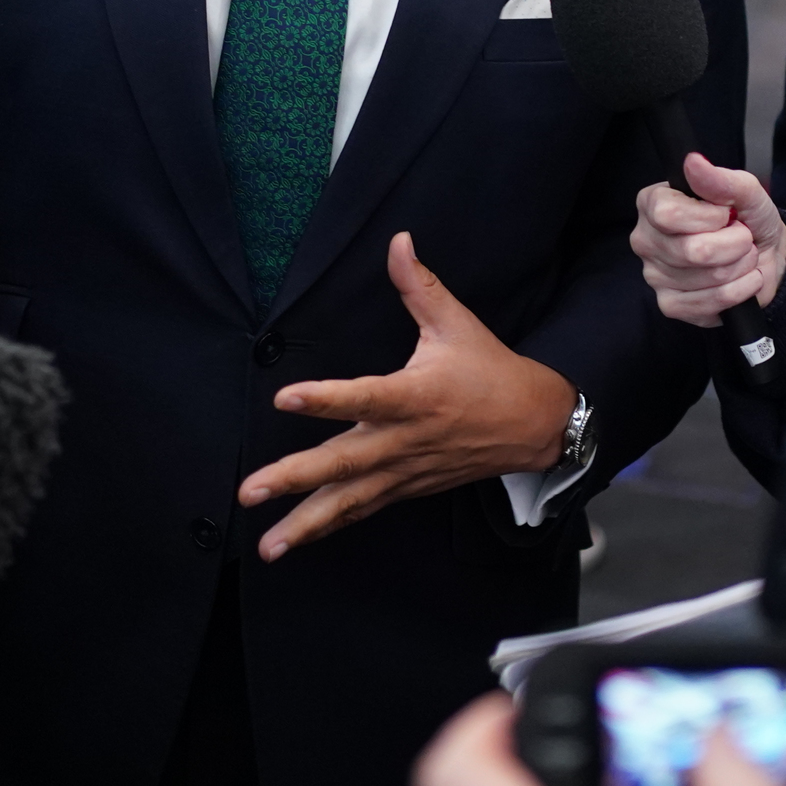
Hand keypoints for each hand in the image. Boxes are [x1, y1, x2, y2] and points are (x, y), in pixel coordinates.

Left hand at [240, 232, 577, 559]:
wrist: (534, 426)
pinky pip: (362, 510)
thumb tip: (398, 239)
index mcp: (416, 396)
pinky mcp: (407, 488)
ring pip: (350, 500)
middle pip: (344, 461)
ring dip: (306, 524)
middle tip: (250, 490)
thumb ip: (418, 284)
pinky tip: (294, 540)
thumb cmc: (490, 371)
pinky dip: (329, 527)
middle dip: (295, 478)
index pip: (364, 397)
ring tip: (266, 546)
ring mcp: (404, 471)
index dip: (324, 398)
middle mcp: (405, 439)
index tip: (283, 398)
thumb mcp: (457, 323)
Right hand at [630, 153, 785, 328]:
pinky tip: (741, 280)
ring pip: (708, 277)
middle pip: (693, 250)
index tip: (727, 213)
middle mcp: (646, 239)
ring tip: (742, 257)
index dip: (709, 216)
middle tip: (741, 237)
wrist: (766, 255)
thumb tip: (692, 162)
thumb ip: (720, 179)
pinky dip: (739, 291)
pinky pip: (710, 303)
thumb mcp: (745, 191)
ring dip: (741, 266)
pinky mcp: (670, 305)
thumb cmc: (748, 219)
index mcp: (653, 204)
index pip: (668, 213)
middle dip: (735, 244)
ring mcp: (655, 276)